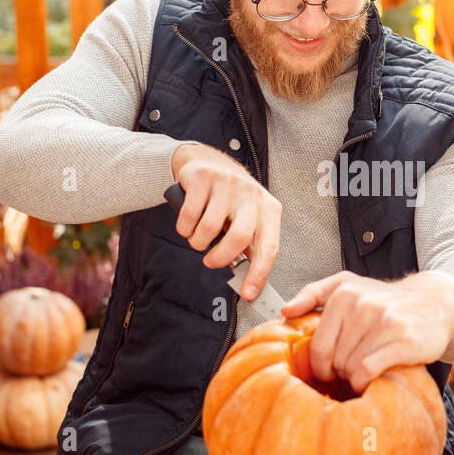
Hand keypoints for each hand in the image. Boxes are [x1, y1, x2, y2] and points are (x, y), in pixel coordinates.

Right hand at [169, 142, 281, 300]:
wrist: (205, 160)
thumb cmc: (229, 198)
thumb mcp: (247, 218)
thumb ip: (249, 245)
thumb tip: (248, 280)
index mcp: (268, 208)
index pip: (269, 247)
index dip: (259, 274)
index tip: (248, 294)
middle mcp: (251, 194)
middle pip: (239, 238)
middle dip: (220, 258)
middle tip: (211, 261)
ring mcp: (227, 183)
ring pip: (209, 229)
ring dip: (197, 242)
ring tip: (198, 237)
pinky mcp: (203, 178)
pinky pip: (189, 215)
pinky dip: (184, 227)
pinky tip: (188, 223)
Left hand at [280, 271, 453, 391]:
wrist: (434, 302)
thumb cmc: (386, 300)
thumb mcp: (349, 285)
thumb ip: (313, 294)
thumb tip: (285, 311)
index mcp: (345, 294)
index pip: (318, 346)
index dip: (321, 366)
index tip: (329, 370)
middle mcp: (363, 306)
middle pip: (335, 360)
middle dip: (341, 371)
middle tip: (352, 369)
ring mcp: (385, 323)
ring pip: (351, 368)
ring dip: (355, 378)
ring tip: (365, 370)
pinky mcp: (403, 342)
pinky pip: (369, 372)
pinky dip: (366, 382)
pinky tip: (373, 379)